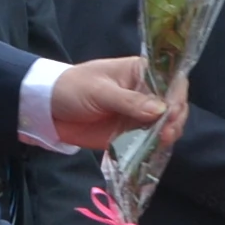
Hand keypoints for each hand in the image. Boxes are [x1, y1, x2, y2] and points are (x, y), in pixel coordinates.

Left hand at [46, 56, 167, 147]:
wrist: (47, 109)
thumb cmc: (72, 88)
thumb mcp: (99, 91)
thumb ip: (129, 101)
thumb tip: (161, 109)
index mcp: (140, 72)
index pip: (170, 80)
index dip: (177, 95)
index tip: (173, 111)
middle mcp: (145, 93)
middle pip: (172, 105)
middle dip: (174, 119)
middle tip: (167, 133)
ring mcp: (138, 115)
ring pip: (163, 126)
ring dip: (166, 135)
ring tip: (161, 142)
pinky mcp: (129, 134)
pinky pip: (147, 142)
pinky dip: (153, 148)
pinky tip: (155, 152)